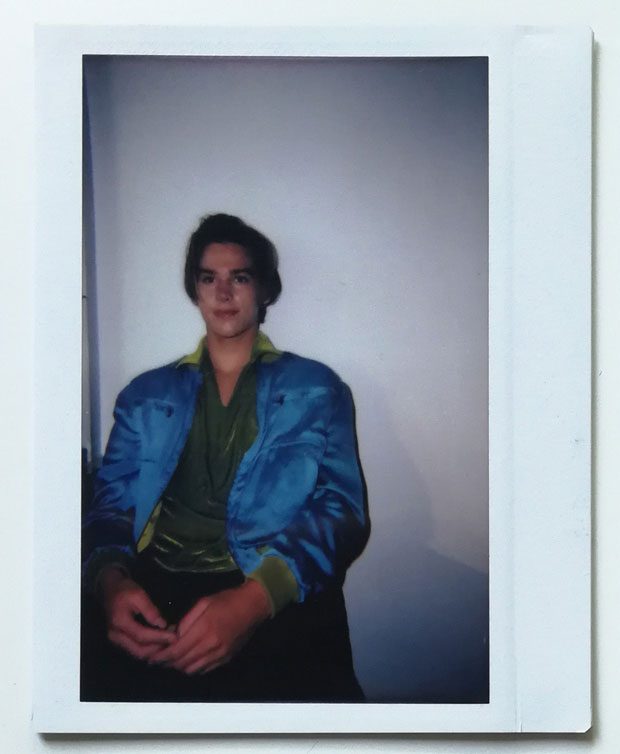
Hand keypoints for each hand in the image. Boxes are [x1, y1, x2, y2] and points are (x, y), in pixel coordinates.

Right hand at [99, 566, 175, 660]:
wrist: (109, 590)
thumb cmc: (124, 590)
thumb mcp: (139, 594)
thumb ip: (150, 611)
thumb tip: (162, 625)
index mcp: (120, 622)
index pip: (141, 636)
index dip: (159, 638)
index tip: (174, 636)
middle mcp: (115, 636)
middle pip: (139, 651)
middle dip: (158, 648)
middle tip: (173, 639)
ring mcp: (116, 640)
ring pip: (137, 653)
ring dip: (154, 650)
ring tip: (168, 640)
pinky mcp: (120, 641)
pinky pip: (135, 650)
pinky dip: (148, 649)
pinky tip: (159, 641)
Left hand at [149, 579, 270, 674]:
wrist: (253, 606)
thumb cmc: (227, 600)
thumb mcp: (204, 602)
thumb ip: (187, 620)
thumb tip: (173, 635)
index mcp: (204, 629)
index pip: (177, 650)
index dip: (162, 656)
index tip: (152, 657)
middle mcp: (211, 645)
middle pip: (182, 662)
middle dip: (167, 663)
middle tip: (157, 660)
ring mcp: (220, 654)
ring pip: (192, 669)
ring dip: (179, 667)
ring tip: (171, 661)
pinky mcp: (226, 658)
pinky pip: (204, 670)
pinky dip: (193, 668)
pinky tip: (188, 661)